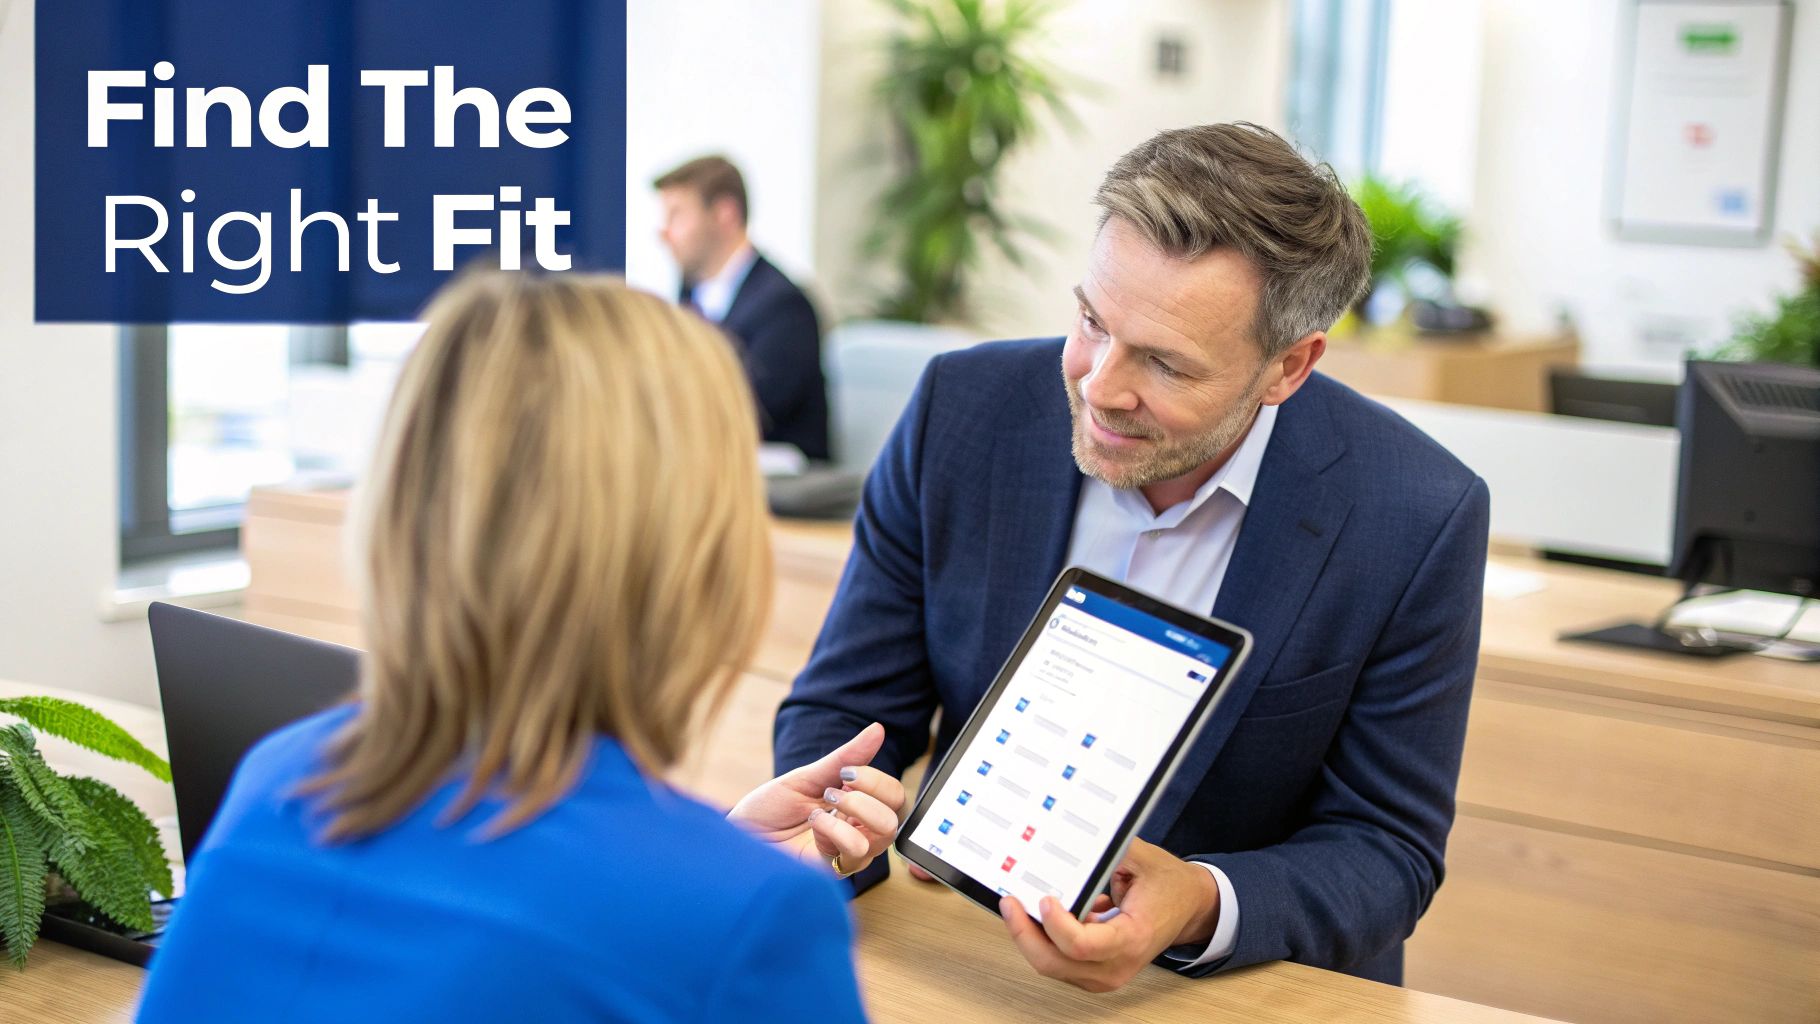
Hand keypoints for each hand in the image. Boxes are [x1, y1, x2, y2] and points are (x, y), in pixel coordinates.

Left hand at [728, 722, 906, 877]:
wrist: (735, 837)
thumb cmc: (767, 809)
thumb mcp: (807, 777)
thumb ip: (846, 758)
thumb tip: (877, 730)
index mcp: (854, 807)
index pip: (894, 796)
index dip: (878, 781)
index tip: (847, 772)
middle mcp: (856, 831)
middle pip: (896, 816)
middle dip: (871, 794)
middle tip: (837, 789)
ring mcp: (846, 852)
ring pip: (885, 835)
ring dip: (856, 811)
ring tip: (823, 807)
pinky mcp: (832, 870)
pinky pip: (856, 852)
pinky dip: (837, 831)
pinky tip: (814, 826)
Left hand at [997, 838, 1218, 992]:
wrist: (1190, 908)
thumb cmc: (1169, 886)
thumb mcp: (1142, 858)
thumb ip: (1106, 851)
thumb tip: (1066, 840)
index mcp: (1132, 938)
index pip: (1082, 946)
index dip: (1056, 923)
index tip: (1044, 897)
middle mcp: (1117, 965)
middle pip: (1054, 963)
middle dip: (1024, 934)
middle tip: (1010, 903)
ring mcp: (1105, 974)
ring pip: (1051, 966)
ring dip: (1030, 937)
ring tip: (1017, 906)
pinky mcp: (1095, 972)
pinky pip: (1058, 962)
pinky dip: (1043, 940)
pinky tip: (1038, 915)